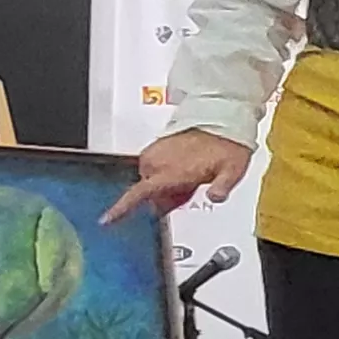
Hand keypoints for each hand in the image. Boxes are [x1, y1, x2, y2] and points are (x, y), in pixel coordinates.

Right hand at [103, 130, 252, 223]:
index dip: (122, 209)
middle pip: (150, 193)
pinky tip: (184, 170)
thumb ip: (220, 188)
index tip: (107, 220)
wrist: (220, 119)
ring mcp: (154, 152)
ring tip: (191, 177)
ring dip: (167, 185)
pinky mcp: (155, 146)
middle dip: (167, 197)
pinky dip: (165, 174)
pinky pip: (154, 168)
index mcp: (170, 170)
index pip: (139, 194)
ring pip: (151, 181)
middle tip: (192, 189)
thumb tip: (216, 197)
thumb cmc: (225, 144)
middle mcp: (156, 161)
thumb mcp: (231, 171)